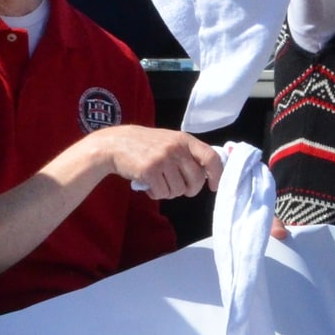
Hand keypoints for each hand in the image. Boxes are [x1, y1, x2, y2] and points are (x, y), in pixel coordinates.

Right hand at [97, 125, 222, 200]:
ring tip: (159, 182)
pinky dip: (156, 194)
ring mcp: (162, 159)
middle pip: (197, 180)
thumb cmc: (146, 145)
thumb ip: (188, 154)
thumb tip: (208, 174)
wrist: (116, 144)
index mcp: (185, 140)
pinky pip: (162, 193)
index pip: (211, 157)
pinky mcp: (149, 171)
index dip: (217, 174)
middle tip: (181, 189)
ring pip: (179, 190)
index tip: (214, 186)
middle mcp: (176, 148)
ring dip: (170, 192)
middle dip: (190, 190)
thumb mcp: (171, 141)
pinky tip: (149, 186)